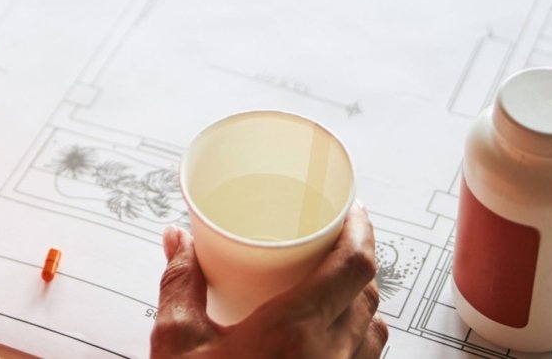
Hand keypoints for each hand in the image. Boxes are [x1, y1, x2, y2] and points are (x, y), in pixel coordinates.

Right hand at [150, 205, 388, 357]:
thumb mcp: (176, 343)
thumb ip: (180, 282)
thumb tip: (177, 239)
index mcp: (294, 331)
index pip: (355, 265)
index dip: (362, 229)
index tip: (352, 208)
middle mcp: (331, 358)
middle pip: (369, 291)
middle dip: (357, 258)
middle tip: (333, 238)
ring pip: (375, 328)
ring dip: (362, 298)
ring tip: (334, 282)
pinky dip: (359, 335)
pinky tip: (330, 331)